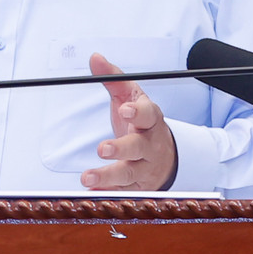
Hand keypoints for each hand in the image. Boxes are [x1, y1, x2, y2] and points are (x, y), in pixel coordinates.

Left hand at [80, 53, 176, 190]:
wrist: (165, 154)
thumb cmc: (142, 123)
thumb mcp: (131, 97)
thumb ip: (113, 77)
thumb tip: (95, 57)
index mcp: (150, 119)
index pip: (148, 114)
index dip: (138, 113)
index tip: (126, 110)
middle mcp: (150, 145)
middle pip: (138, 148)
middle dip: (121, 149)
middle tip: (102, 148)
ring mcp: (145, 168)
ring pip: (129, 174)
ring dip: (108, 178)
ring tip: (88, 178)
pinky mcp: (138, 187)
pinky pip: (123, 193)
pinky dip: (108, 195)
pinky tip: (92, 195)